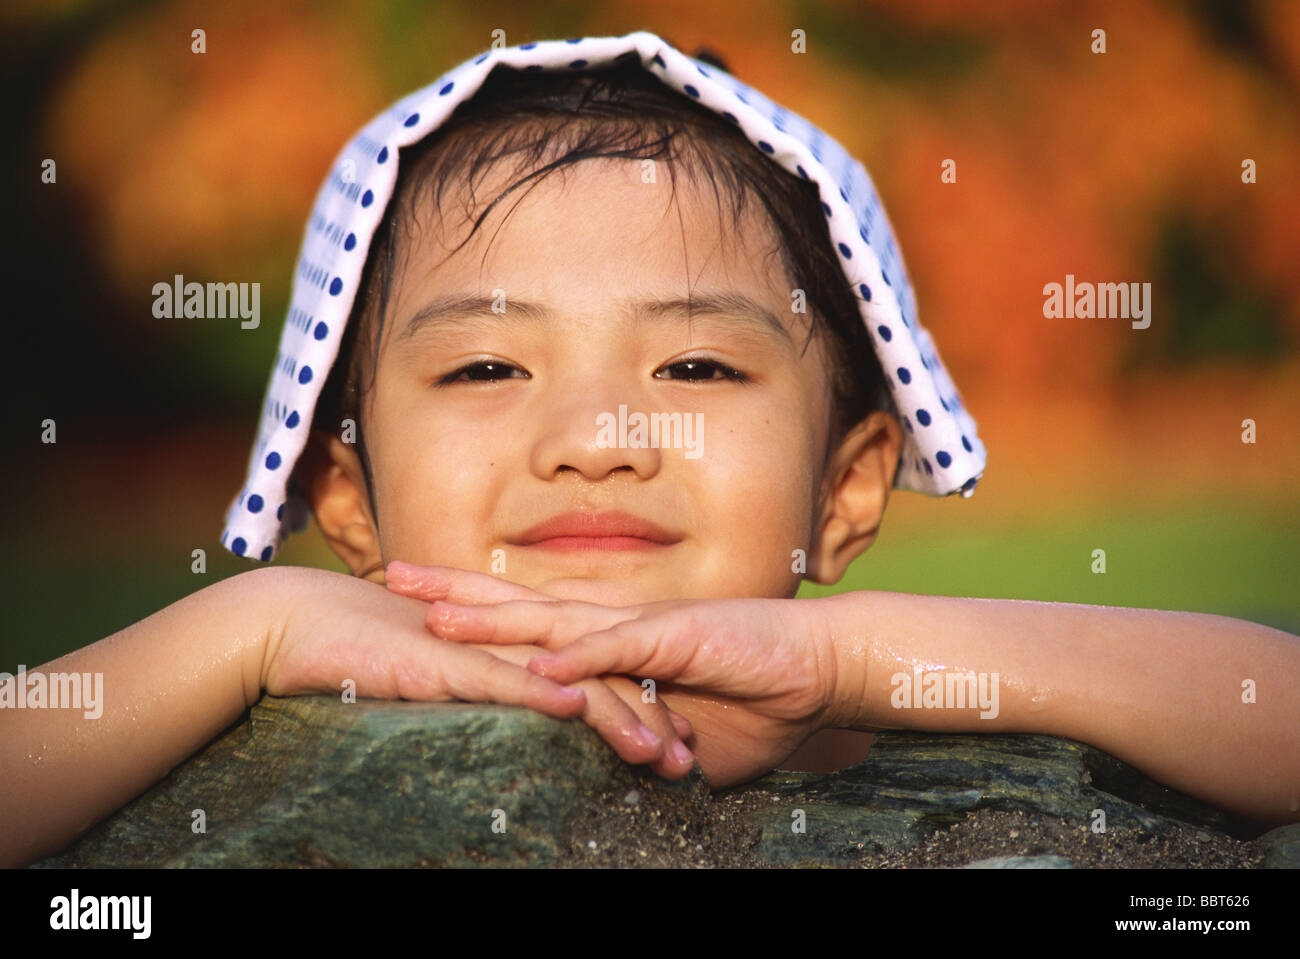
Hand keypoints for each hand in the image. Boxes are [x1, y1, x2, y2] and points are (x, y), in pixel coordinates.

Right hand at [262, 566, 692, 777]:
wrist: (301, 626)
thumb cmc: (364, 660)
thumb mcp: (441, 690)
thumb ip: (484, 705)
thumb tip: (521, 737)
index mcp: (513, 651)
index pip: (589, 681)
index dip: (635, 710)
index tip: (673, 745)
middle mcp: (508, 645)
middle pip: (594, 681)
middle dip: (646, 719)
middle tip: (687, 758)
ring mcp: (480, 649)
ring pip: (565, 683)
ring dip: (616, 718)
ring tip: (658, 754)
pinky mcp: (446, 660)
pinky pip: (502, 678)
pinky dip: (541, 693)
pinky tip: (575, 710)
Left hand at [385, 562, 840, 788]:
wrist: (816, 669)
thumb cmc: (755, 699)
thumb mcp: (680, 733)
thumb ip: (639, 740)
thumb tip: (620, 769)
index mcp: (612, 639)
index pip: (528, 619)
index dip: (473, 608)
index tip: (417, 603)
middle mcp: (617, 624)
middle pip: (521, 603)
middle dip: (454, 591)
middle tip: (391, 575)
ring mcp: (643, 628)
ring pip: (555, 618)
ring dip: (495, 621)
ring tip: (436, 619)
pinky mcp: (679, 640)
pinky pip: (621, 649)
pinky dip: (580, 657)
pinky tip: (537, 661)